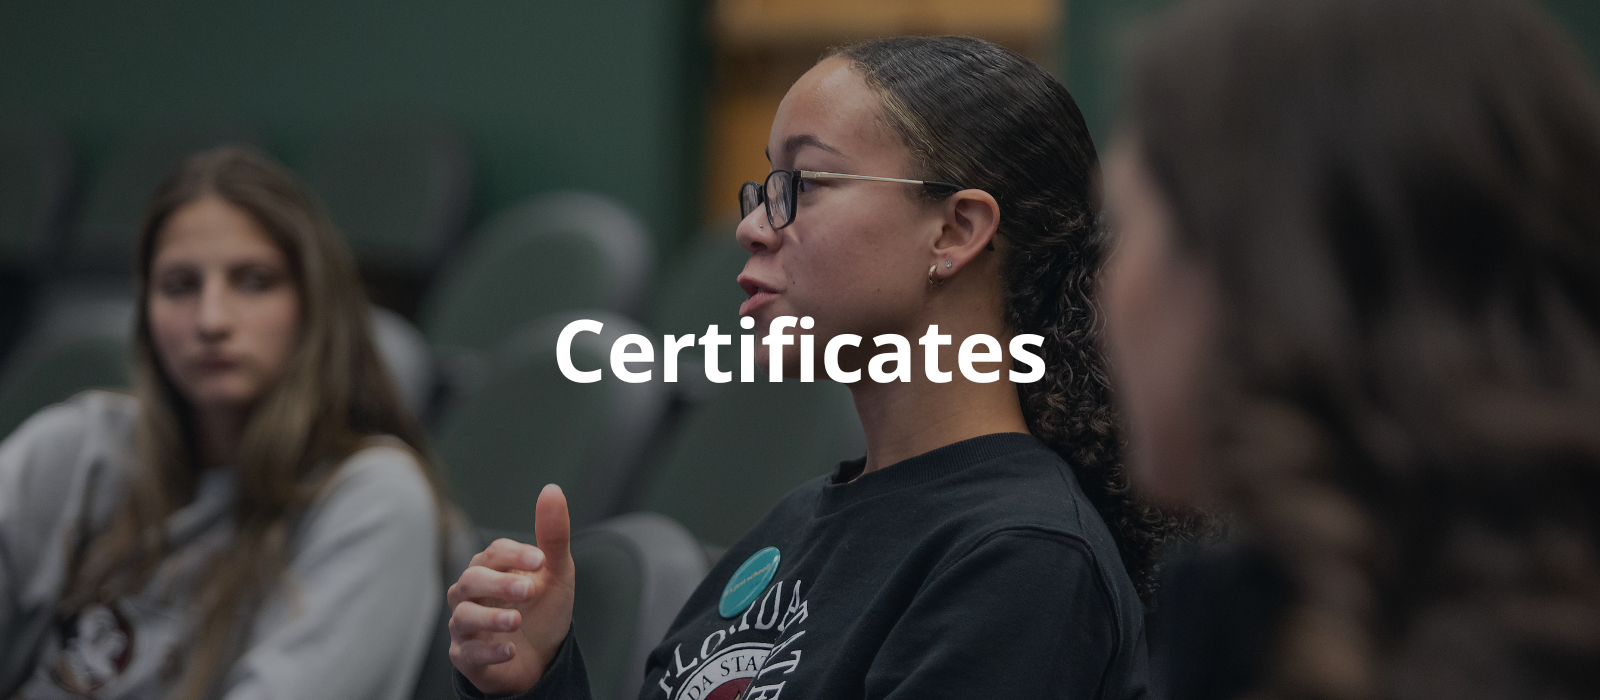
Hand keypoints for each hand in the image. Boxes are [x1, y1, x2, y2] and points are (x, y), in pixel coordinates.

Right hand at [448, 484, 575, 694]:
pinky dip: (488, 652)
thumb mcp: (554, 572)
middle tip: (528, 590)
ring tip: (516, 621)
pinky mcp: (466, 657)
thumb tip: (552, 488)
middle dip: (498, 584)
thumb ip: (553, 534)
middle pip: (471, 580)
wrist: (543, 656)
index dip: (514, 555)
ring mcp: (466, 626)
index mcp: (491, 568)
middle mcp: (471, 594)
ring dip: (490, 618)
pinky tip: (510, 650)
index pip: (493, 552)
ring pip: (463, 616)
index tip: (540, 561)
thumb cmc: (543, 608)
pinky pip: (467, 654)